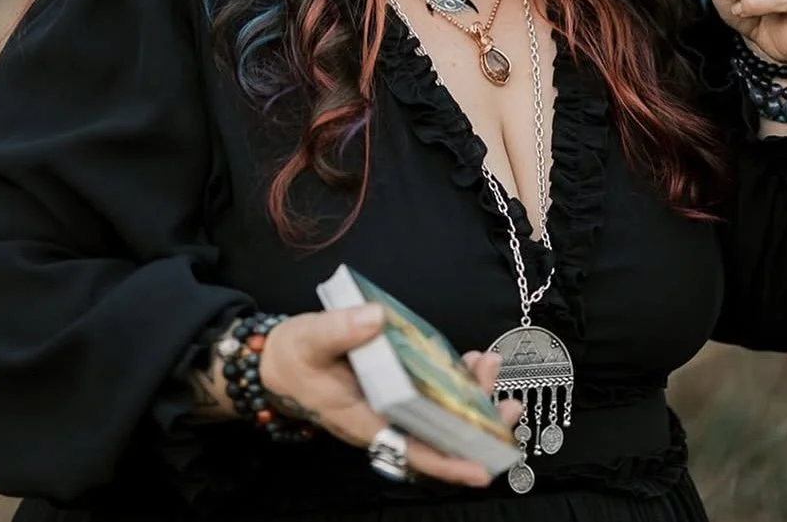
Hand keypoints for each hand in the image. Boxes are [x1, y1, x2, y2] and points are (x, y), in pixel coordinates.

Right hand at [259, 305, 522, 486]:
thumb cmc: (293, 357)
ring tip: (491, 366)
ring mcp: (393, 404)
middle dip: (477, 424)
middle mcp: (385, 418)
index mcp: (364, 419)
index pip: (412, 449)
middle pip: (438, 434)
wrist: (277, 361)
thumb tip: (377, 319)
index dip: (448, 462)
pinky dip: (455, 378)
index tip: (482, 468)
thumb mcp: (310, 339)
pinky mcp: (397, 386)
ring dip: (472, 395)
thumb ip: (340, 330)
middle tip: (509, 404)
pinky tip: (471, 361)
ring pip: (440, 412)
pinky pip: (433, 391)